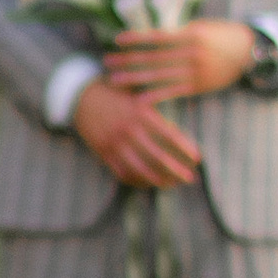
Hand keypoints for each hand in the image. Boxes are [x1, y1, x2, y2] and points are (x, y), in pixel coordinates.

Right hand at [70, 77, 202, 188]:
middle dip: (177, 170)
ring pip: (140, 169)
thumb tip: (178, 123)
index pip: (170, 134)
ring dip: (159, 180)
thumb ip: (155, 107)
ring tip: (171, 185)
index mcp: (140, 112)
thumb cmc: (114, 92)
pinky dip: (137, 180)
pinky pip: (123, 172)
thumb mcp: (135, 93)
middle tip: (190, 178)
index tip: (198, 158)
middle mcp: (129, 129)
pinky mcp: (103, 152)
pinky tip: (149, 183)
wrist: (80, 96)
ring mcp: (115, 143)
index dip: (185, 148)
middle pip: (158, 156)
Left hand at [104, 17, 259, 100]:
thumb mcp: (201, 27)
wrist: (249, 52)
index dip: (136, 39)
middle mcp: (190, 54)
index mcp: (190, 35)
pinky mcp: (198, 86)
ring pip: (159, 76)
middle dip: (128, 60)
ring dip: (134, 78)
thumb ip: (179, 32)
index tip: (116, 41)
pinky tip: (139, 100)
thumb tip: (154, 35)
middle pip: (153, 58)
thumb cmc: (222, 35)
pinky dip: (155, 96)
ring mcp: (194, 72)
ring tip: (114, 80)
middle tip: (106, 62)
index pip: (157, 37)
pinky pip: (173, 92)